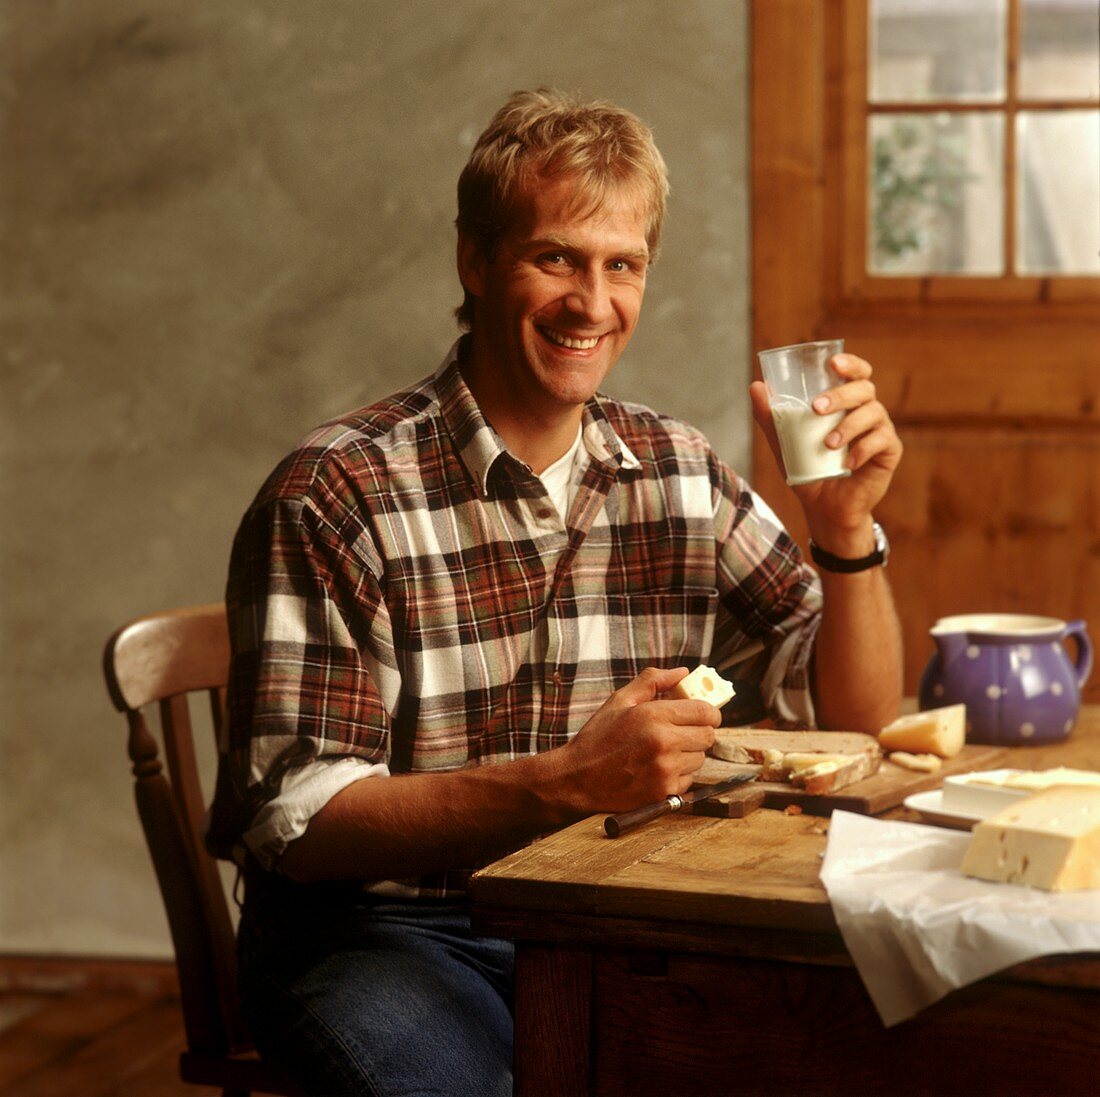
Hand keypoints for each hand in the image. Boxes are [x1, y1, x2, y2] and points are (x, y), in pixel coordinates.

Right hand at [556, 667, 719, 812]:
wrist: (577, 779)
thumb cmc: (597, 738)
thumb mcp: (619, 701)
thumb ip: (652, 681)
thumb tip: (683, 672)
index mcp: (653, 716)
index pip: (705, 712)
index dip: (710, 711)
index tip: (704, 713)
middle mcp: (663, 743)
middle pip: (708, 735)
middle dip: (700, 731)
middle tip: (683, 731)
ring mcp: (665, 770)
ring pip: (700, 758)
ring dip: (689, 753)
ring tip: (664, 751)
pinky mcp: (665, 793)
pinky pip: (689, 779)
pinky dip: (679, 774)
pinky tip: (658, 768)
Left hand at [750, 352, 902, 549]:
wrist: (824, 508)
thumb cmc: (808, 471)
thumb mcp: (784, 444)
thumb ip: (771, 417)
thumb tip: (755, 386)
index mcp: (846, 403)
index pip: (855, 373)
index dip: (850, 363)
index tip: (833, 363)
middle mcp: (866, 411)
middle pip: (864, 388)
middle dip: (841, 394)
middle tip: (816, 407)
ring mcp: (880, 430)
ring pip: (873, 412)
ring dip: (849, 425)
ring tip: (828, 444)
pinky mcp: (889, 452)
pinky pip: (882, 440)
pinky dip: (862, 449)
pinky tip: (846, 463)